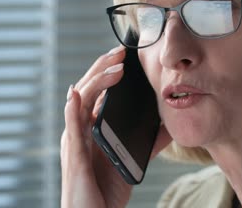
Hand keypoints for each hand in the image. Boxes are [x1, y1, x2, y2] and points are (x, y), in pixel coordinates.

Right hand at [60, 46, 171, 207]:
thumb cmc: (105, 189)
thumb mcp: (131, 160)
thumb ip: (148, 142)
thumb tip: (170, 125)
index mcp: (92, 127)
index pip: (98, 92)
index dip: (109, 71)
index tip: (126, 56)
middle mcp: (80, 130)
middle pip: (89, 90)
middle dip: (104, 68)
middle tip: (121, 52)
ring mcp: (75, 141)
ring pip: (81, 103)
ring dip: (97, 82)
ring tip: (115, 68)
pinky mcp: (75, 157)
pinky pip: (72, 129)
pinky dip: (72, 110)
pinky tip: (76, 94)